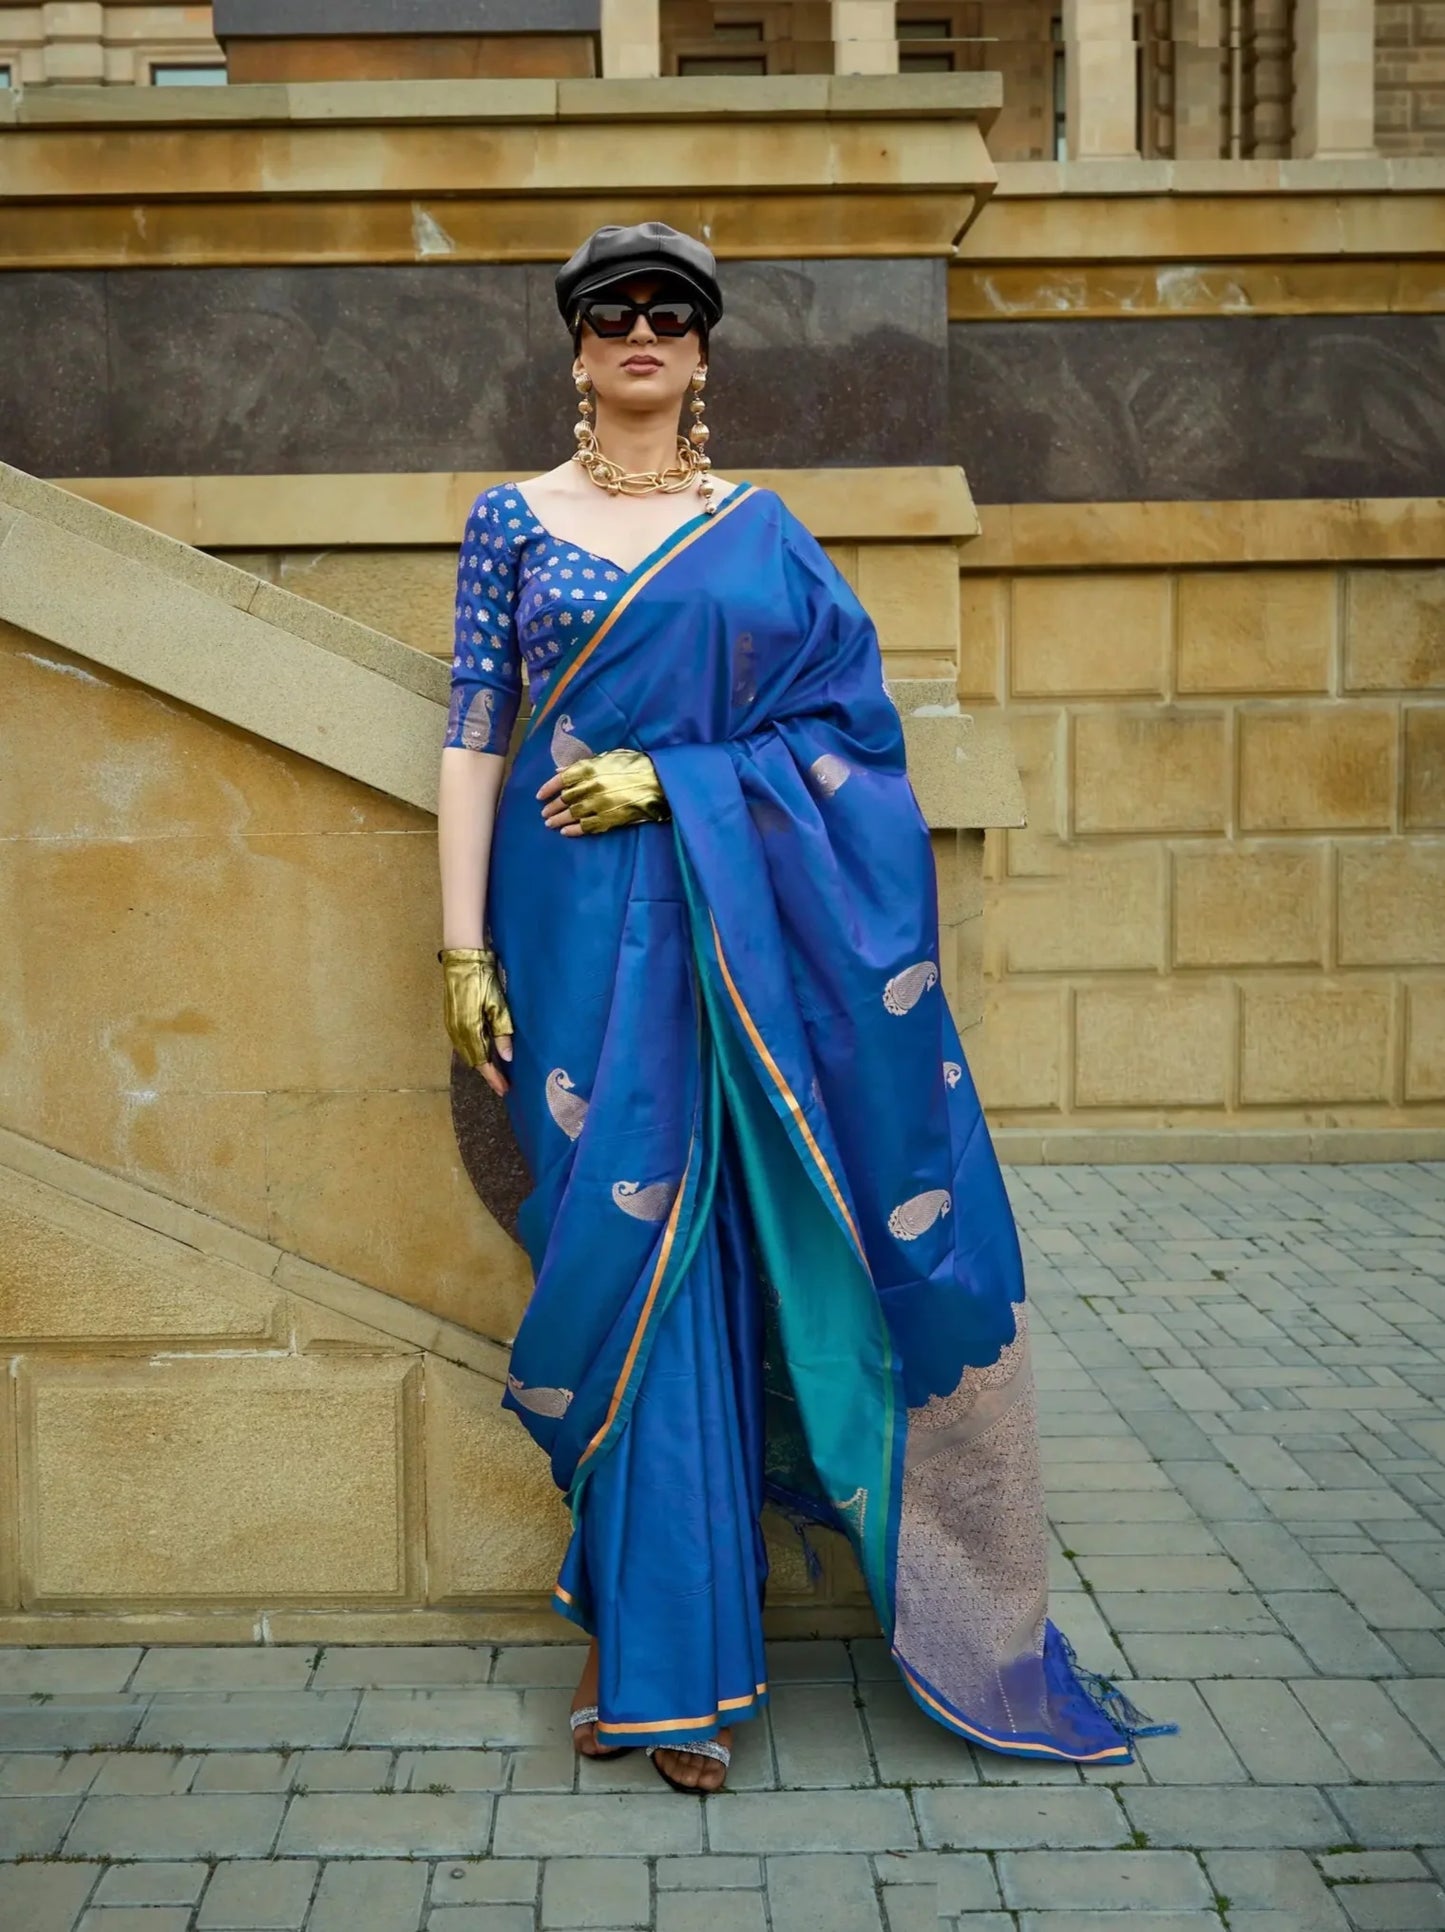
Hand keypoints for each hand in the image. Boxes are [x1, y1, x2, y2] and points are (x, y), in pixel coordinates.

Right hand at [438, 946, 513, 1096]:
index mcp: (469, 1031)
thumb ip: (502, 1033)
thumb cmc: (483, 980)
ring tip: (497, 1072)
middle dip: (489, 1074)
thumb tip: (507, 1058)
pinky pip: (463, 1043)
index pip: (482, 1063)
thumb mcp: (497, 1006)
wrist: (463, 960)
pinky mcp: (452, 1019)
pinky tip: (485, 1052)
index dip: (494, 1078)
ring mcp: (452, 1026)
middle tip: (504, 1084)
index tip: (505, 1090)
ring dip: (482, 1063)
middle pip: (473, 1060)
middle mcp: (457, 1032)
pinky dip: (475, 1052)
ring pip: (467, 1052)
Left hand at [536, 748, 670, 835]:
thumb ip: (584, 764)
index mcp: (590, 768)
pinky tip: (566, 832)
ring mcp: (601, 804)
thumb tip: (561, 771)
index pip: (561, 779)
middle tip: (544, 813)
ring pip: (573, 814)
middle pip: (565, 799)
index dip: (548, 788)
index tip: (539, 796)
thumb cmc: (635, 765)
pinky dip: (575, 830)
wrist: (661, 781)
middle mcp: (592, 786)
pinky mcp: (611, 818)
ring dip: (559, 820)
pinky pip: (588, 826)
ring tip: (550, 824)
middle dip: (552, 807)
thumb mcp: (609, 757)